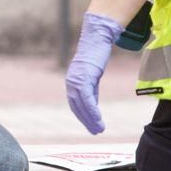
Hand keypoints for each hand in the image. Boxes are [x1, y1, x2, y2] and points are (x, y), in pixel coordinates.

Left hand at [66, 12, 124, 133]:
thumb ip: (91, 88)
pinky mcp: (84, 78)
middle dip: (86, 121)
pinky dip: (92, 111)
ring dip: (90, 119)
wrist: (97, 39)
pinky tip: (98, 119)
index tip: (91, 126)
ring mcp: (77, 80)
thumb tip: (92, 104)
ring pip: (82, 105)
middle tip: (95, 132)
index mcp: (72, 81)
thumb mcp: (93, 75)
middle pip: (76, 107)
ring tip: (99, 129)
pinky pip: (87, 99)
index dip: (83, 116)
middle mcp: (71, 82)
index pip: (75, 104)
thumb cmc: (95, 55)